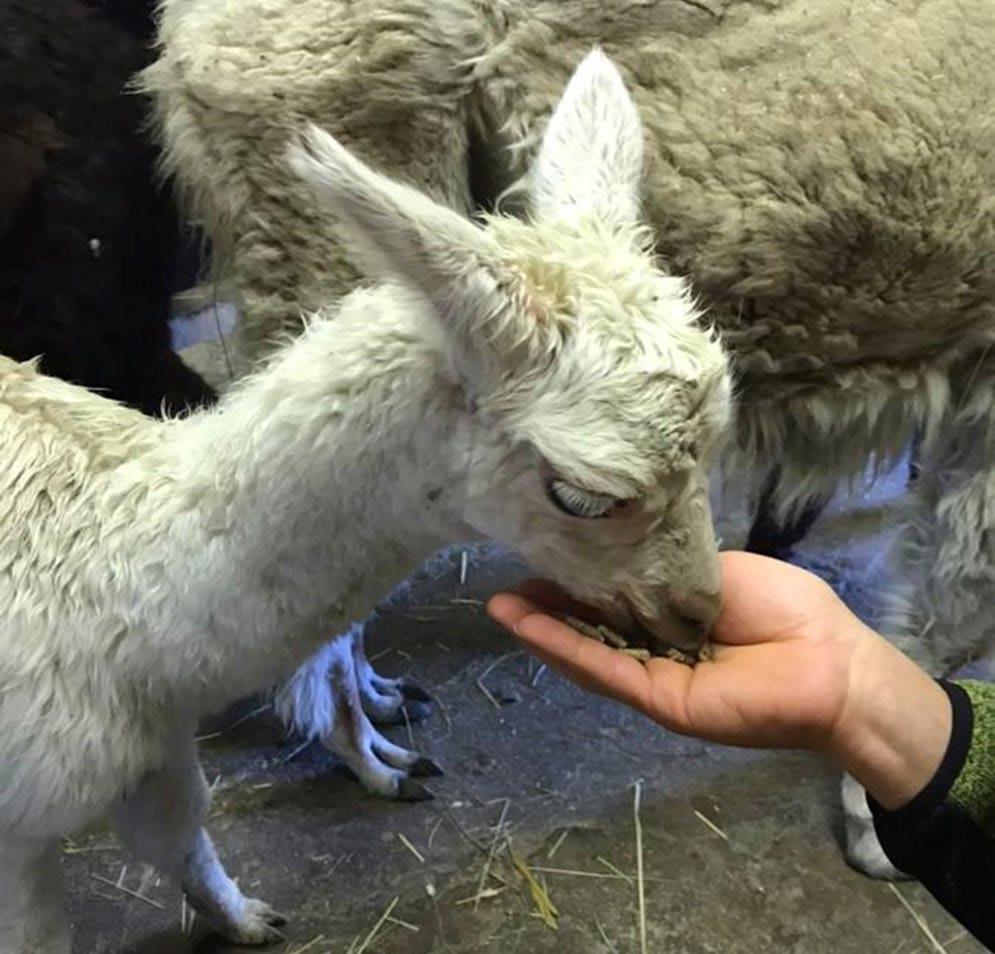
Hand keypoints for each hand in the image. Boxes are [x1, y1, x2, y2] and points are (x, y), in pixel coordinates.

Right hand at [488, 551, 950, 807]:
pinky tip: (526, 624)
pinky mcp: (656, 698)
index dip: (571, 582)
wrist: (830, 662)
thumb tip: (617, 551)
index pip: (609, 599)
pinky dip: (562, 647)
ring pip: (586, 651)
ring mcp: (653, 677)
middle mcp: (655, 648)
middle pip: (589, 627)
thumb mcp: (715, 572)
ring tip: (499, 604)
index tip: (538, 556)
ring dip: (540, 629)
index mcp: (671, 617)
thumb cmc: (786, 609)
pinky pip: (603, 669)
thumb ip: (663, 570)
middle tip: (504, 582)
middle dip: (545, 607)